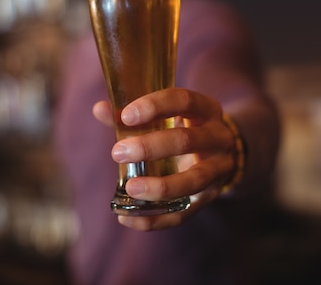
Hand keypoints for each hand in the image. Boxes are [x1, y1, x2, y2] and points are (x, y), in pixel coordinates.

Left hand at [92, 87, 237, 230]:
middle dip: (150, 147)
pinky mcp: (210, 197)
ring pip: (193, 180)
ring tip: (130, 188)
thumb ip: (133, 114)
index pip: (184, 100)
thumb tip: (100, 109)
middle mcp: (218, 137)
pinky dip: (156, 219)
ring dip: (160, 187)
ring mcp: (219, 169)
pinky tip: (127, 217)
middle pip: (187, 141)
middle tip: (117, 152)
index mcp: (205, 109)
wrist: (220, 153)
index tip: (127, 116)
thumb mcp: (167, 116)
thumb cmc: (184, 128)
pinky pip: (184, 213)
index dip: (155, 106)